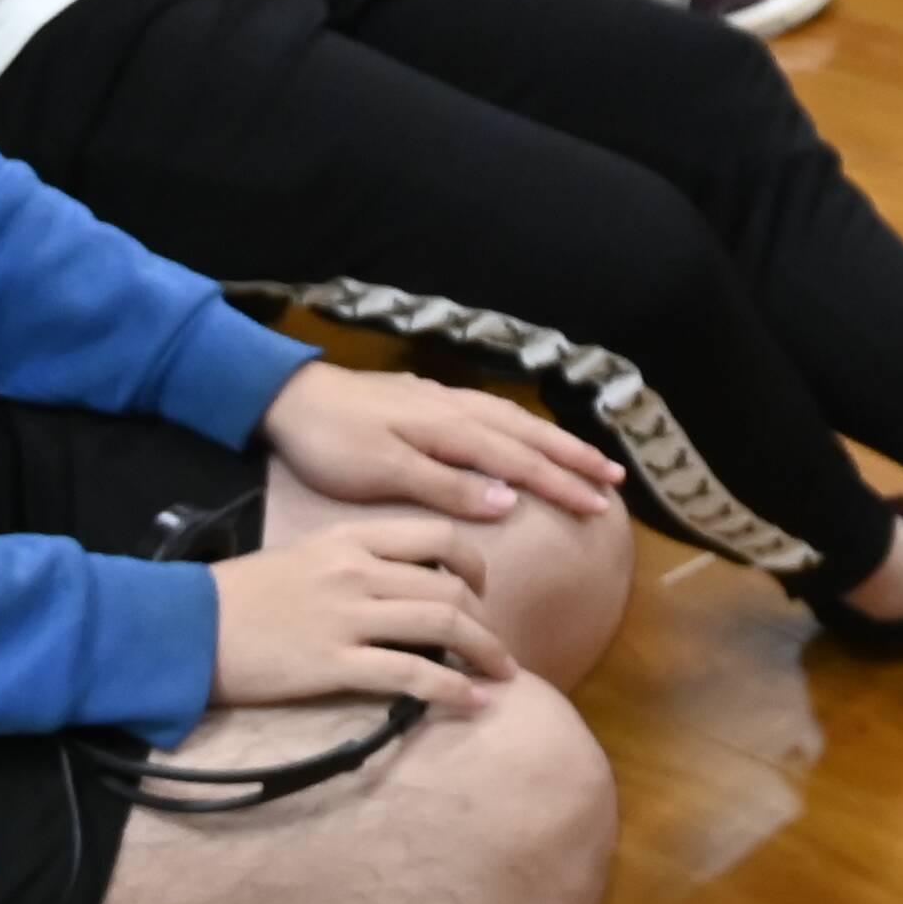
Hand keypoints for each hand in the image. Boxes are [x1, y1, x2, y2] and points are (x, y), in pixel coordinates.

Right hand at [209, 512, 518, 711]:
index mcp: (350, 538)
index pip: (436, 538)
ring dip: (484, 652)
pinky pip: (411, 673)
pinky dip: (451, 688)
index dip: (475, 564)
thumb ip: (355, 562)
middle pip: (450, 586)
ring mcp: (347, 616)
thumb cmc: (238, 596)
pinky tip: (472, 701)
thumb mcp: (302, 558)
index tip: (483, 590)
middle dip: (487, 621)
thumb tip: (402, 585)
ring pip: (443, 624)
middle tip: (497, 647)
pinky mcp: (333, 664)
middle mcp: (357, 571)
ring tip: (502, 676)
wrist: (181, 627)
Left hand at [258, 359, 619, 527]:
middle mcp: (458, 409)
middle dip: (575, 458)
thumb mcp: (383, 473)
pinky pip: (494, 413)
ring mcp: (443, 399)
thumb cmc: (331, 443)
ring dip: (554, 440)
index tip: (600, 506)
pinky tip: (521, 431)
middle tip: (616, 480)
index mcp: (452, 430)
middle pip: (529, 435)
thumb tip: (511, 501)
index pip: (522, 461)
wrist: (286, 397)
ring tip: (586, 457)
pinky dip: (522, 426)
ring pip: (514, 420)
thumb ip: (447, 486)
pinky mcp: (426, 398)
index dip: (563, 484)